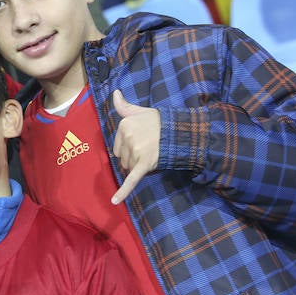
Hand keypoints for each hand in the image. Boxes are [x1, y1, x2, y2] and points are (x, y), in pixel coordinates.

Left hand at [111, 90, 159, 204]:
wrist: (180, 131)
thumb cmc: (158, 121)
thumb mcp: (139, 111)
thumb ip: (124, 105)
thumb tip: (114, 93)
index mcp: (123, 125)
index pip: (117, 146)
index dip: (129, 147)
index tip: (141, 142)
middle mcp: (127, 137)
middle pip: (122, 158)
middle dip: (132, 158)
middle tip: (148, 149)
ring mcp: (135, 151)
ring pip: (128, 168)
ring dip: (137, 167)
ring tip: (152, 155)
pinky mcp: (143, 165)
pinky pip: (131, 180)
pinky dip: (123, 192)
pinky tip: (115, 201)